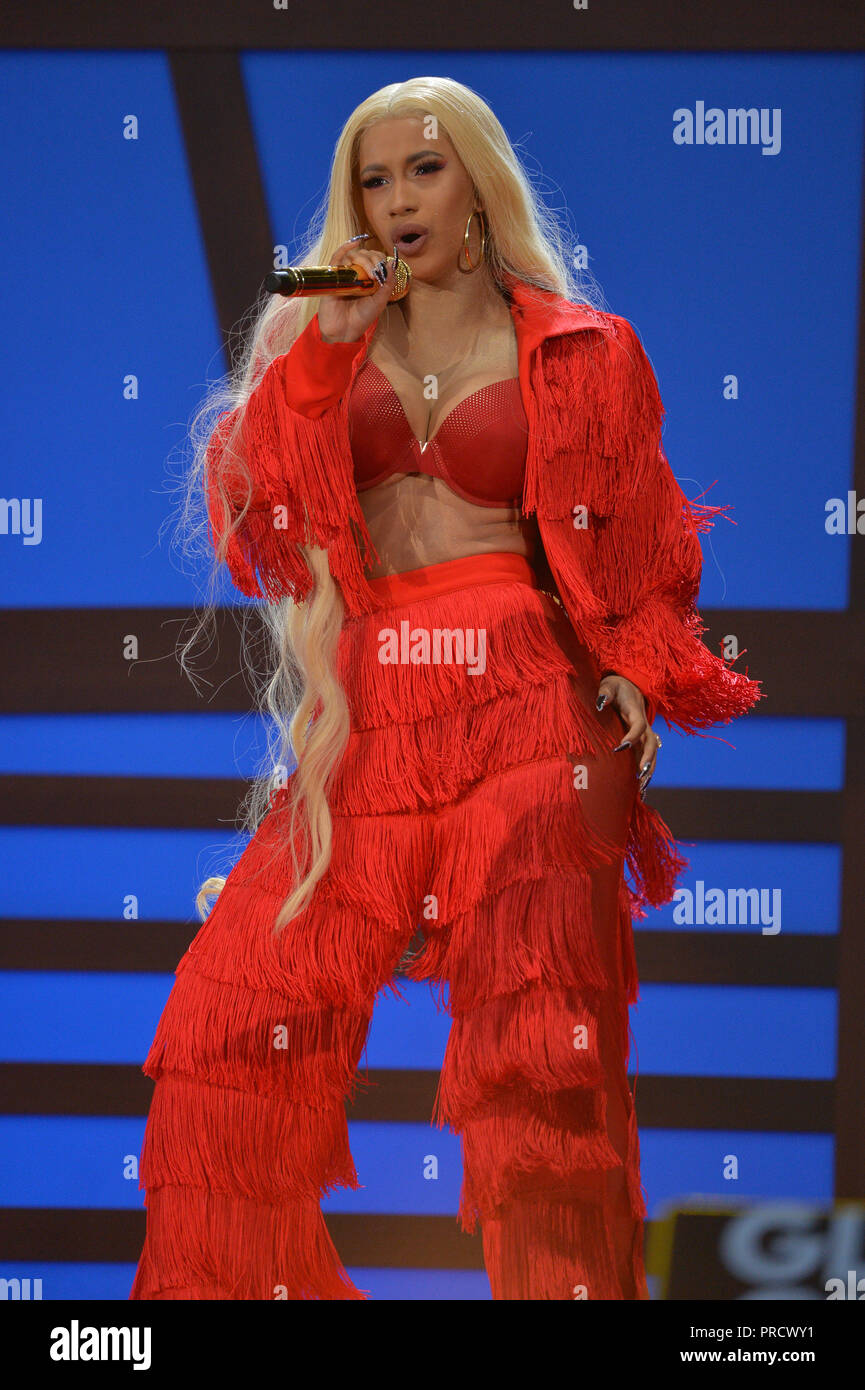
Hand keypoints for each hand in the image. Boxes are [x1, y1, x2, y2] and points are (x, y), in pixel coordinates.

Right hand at [317, 235, 396, 343]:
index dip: (380, 259)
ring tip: (369, 272)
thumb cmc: (361, 318)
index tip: (384, 270)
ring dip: (363, 258)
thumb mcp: (379, 301)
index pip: (374, 259)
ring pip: (352, 255)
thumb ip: (387, 284)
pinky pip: (336, 257)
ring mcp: (344, 274)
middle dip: (373, 260)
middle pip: (364, 254)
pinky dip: (345, 247)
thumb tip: (391, 265)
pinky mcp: (332, 277)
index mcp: (367, 278)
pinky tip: (354, 243)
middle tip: (376, 274)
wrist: (344, 331)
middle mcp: (356, 274)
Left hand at [596, 672, 660, 799]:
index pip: (639, 726)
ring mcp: (646, 735)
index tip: (620, 747)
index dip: (632, 736)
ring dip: (649, 770)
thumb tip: (600, 703)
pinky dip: (647, 773)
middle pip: (651, 744)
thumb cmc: (615, 687)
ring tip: (643, 787)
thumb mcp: (608, 685)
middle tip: (640, 774)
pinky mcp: (642, 742)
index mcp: (636, 712)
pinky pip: (647, 758)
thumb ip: (604, 693)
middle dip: (648, 759)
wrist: (629, 686)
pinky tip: (642, 789)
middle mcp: (645, 726)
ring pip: (652, 754)